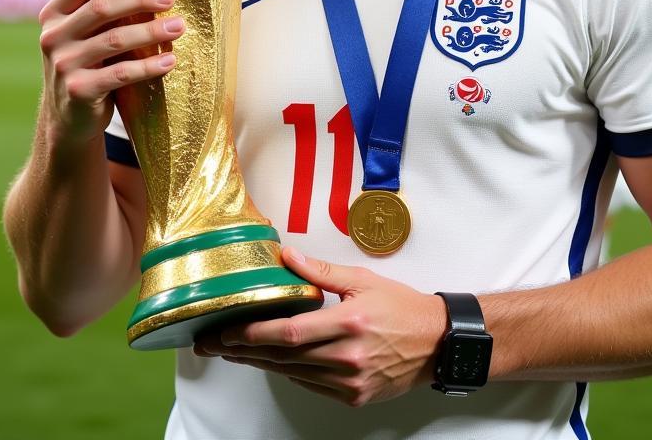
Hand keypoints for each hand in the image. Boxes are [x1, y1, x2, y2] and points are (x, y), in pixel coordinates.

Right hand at [36, 0, 184, 145]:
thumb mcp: (83, 34)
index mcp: (53, 14)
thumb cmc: (88, 63)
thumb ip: (101, 11)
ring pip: (115, 40)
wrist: (69, 117)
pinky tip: (170, 60)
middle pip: (101, 8)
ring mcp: (63, 65)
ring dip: (151, 31)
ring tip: (179, 26)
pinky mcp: (79, 91)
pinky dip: (149, 66)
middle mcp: (53, 36)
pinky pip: (121, 73)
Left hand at [194, 247, 445, 406]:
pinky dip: (290, 372)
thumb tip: (286, 256)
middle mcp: (347, 357)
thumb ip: (321, 271)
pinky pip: (311, 385)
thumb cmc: (402, 308)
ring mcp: (350, 382)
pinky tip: (273, 362)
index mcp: (348, 323)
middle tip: (214, 344)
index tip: (225, 330)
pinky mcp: (354, 397)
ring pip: (293, 374)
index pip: (288, 333)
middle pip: (283, 357)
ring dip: (261, 363)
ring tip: (234, 351)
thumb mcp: (363, 280)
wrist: (437, 343)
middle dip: (244, 350)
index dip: (252, 334)